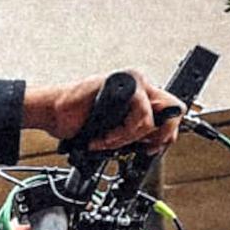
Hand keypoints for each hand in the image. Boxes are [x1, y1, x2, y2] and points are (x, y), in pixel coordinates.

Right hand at [24, 71, 183, 154]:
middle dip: (157, 135)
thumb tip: (159, 143)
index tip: (150, 148)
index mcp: (143, 95)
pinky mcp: (120, 82)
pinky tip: (102, 135)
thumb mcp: (118, 134)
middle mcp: (141, 85)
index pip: (175, 112)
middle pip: (174, 109)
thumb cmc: (80, 123)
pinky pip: (136, 112)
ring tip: (108, 140)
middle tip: (138, 146)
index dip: (167, 135)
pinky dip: (119, 132)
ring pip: (152, 116)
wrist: (54, 114)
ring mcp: (131, 81)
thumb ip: (139, 133)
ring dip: (128, 137)